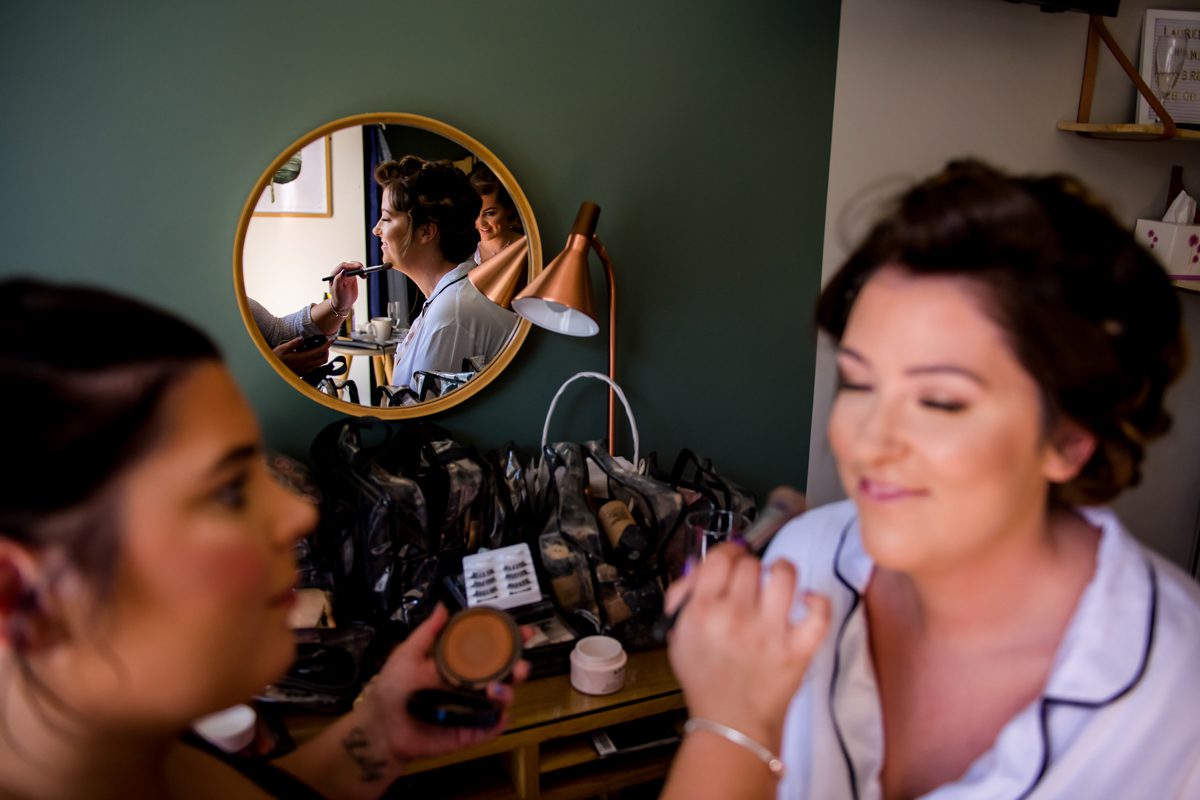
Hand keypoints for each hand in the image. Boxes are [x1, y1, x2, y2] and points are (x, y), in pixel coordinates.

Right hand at [273, 336, 330, 374]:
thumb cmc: (275, 359)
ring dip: (322, 356)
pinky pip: (314, 367)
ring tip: (318, 348)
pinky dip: (316, 360)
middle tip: (325, 344)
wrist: (271, 371)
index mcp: (302, 358)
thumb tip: (302, 338)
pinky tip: (310, 355)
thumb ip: (293, 343)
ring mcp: (305, 370)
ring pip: (319, 364)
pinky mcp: (303, 372)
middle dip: (327, 351)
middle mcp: (305, 365)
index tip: (331, 339)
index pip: (319, 351)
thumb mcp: (282, 348)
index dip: (327, 345)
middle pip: (323, 359)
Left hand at [328, 262, 360, 314]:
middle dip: (356, 266)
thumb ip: (339, 279)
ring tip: (365, 274)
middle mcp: (340, 273)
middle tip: (363, 270)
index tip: (358, 268)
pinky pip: (357, 271)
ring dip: (360, 268)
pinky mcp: (352, 277)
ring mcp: (347, 274)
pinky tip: (365, 276)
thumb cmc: (338, 298)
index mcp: (335, 275)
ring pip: (354, 266)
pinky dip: (362, 272)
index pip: (343, 266)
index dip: (351, 266)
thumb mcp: (338, 289)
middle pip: (349, 265)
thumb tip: (344, 271)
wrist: (343, 304)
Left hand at [358, 604, 529, 761]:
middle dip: (519, 668)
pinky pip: (492, 727)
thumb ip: (428, 633)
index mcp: (460, 664)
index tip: (524, 631)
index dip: (510, 640)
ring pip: (503, 699)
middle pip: (505, 674)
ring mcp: (472, 709)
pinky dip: (500, 722)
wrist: (381, 726)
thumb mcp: (408, 654)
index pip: (491, 650)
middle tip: (520, 667)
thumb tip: (443, 606)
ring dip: (508, 693)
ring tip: (494, 690)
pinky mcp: (470, 732)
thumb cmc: (392, 689)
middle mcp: (470, 685)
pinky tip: (499, 716)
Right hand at [664, 545, 829, 748]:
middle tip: (749, 583)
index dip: (727, 553)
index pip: (719, 558)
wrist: (731, 724)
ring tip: (779, 582)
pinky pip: (818, 612)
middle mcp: (736, 617)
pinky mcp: (798, 649)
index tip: (732, 559)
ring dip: (782, 572)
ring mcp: (770, 632)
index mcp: (704, 611)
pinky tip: (806, 602)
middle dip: (749, 569)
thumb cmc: (707, 682)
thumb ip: (685, 597)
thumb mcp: (679, 637)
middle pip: (750, 564)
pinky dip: (816, 601)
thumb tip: (700, 568)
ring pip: (785, 575)